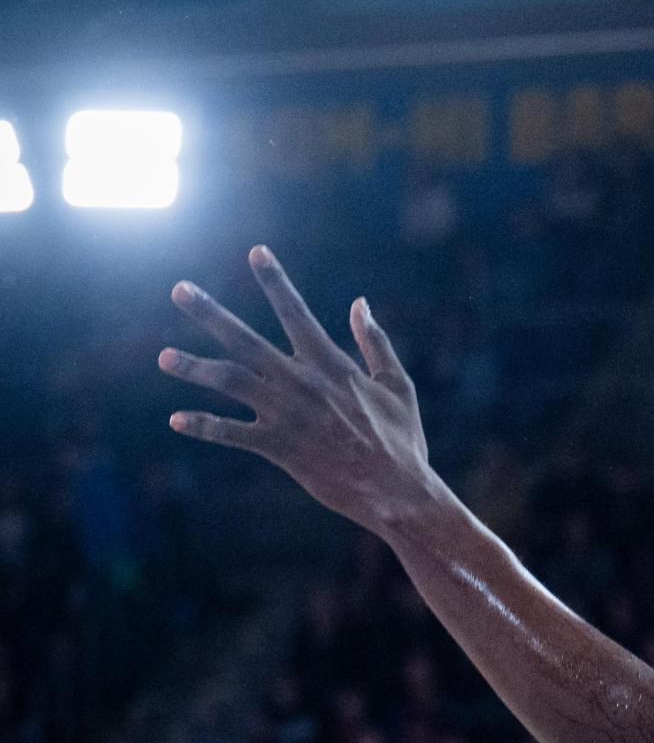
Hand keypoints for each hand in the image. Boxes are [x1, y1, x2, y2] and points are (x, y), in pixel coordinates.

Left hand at [159, 247, 441, 536]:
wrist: (395, 490)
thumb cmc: (402, 439)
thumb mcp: (398, 385)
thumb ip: (376, 342)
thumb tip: (361, 303)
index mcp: (333, 364)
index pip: (296, 312)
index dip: (275, 281)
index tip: (256, 252)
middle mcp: (303, 383)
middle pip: (246, 340)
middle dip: (211, 313)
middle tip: (180, 289)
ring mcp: (287, 414)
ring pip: (230, 382)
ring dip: (194, 368)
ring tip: (164, 356)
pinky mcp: (278, 447)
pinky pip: (231, 433)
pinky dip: (203, 426)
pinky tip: (176, 420)